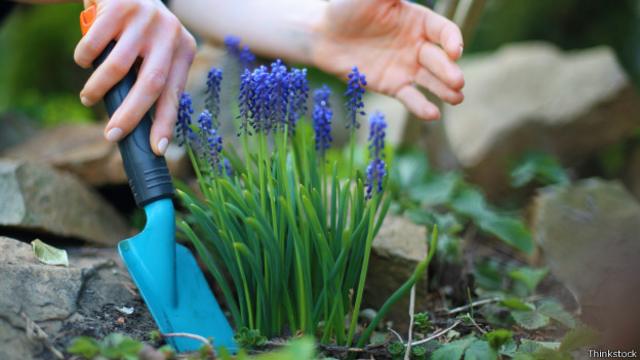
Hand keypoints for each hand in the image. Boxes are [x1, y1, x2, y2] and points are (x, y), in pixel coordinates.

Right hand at [75, 0, 195, 154]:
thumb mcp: (156, 50)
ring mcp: (146, 19)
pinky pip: (95, 44)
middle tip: (111, 135)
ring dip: (99, 89)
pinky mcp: (120, 6)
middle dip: (130, 115)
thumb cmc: (139, 31)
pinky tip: (83, 61)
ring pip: (118, 67)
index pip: (174, 93)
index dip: (165, 123)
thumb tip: (139, 127)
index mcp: (184, 50)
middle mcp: (170, 34)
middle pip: (151, 84)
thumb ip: (152, 79)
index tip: (156, 149)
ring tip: (88, 97)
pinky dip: (84, 58)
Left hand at [312, 0, 463, 119]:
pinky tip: (432, 114)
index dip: (452, 40)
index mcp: (418, 21)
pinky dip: (421, 106)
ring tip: (457, 98)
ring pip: (430, 80)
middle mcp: (416, 45)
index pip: (443, 31)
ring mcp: (405, 67)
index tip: (454, 51)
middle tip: (458, 82)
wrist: (322, 34)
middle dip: (449, 71)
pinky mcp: (391, 86)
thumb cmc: (346, 7)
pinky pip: (409, 97)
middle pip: (439, 59)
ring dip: (444, 90)